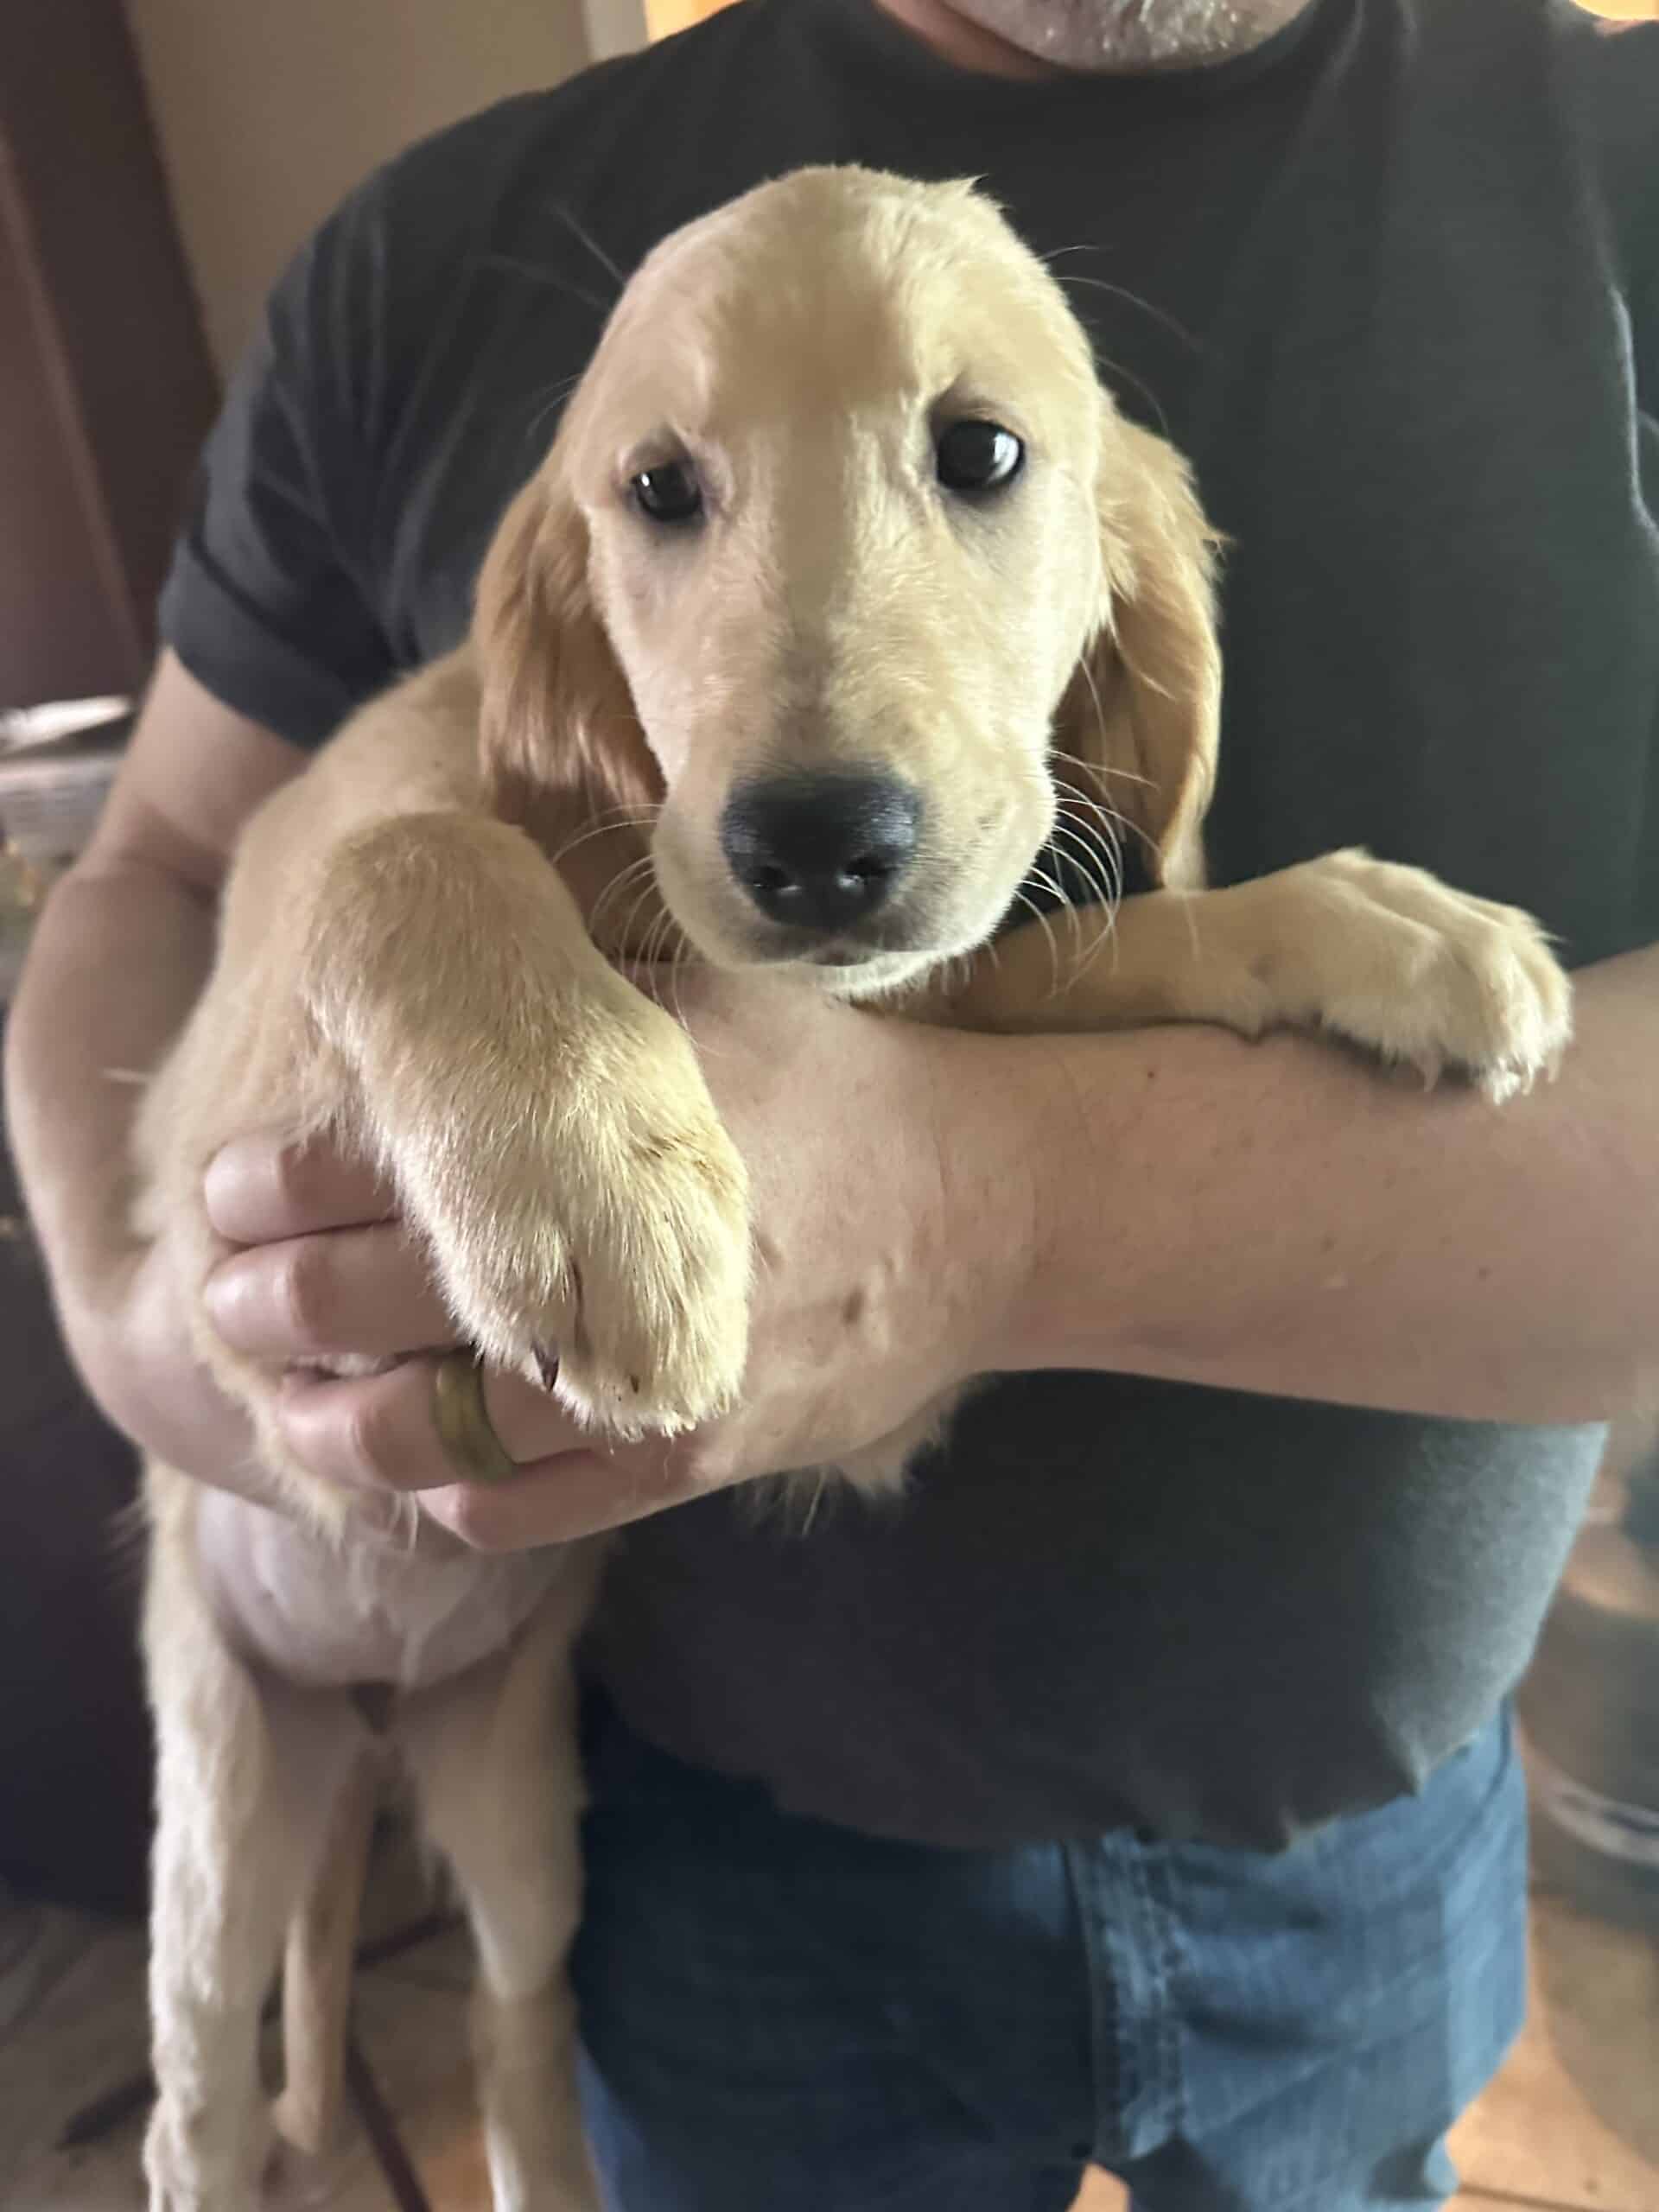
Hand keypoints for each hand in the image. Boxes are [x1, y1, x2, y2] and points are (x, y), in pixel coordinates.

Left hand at [201, 972, 1041, 1547]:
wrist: (991, 1207)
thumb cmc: (840, 1080)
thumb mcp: (714, 986)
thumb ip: (579, 967)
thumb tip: (441, 905)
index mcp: (598, 1130)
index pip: (380, 1170)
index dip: (276, 1187)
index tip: (232, 1184)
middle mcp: (610, 1261)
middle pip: (369, 1314)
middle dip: (268, 1308)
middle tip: (229, 1294)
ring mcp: (645, 1379)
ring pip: (421, 1438)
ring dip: (333, 1422)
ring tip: (298, 1396)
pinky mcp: (686, 1459)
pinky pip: (514, 1508)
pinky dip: (442, 1492)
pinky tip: (420, 1457)